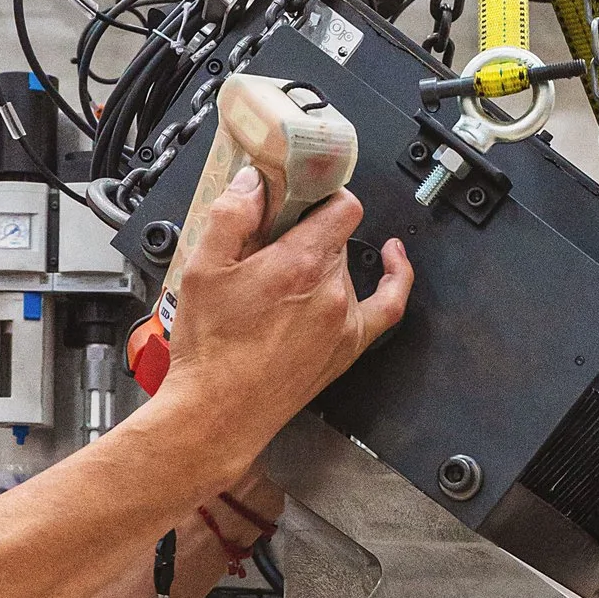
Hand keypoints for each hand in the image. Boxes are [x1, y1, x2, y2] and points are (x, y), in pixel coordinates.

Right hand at [158, 171, 410, 486]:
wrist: (218, 413)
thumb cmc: (211, 350)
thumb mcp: (203, 268)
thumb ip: (231, 216)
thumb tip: (255, 184)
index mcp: (302, 263)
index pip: (340, 204)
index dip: (320, 192)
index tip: (300, 193)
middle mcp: (333, 289)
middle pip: (335, 236)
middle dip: (305, 231)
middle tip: (270, 241)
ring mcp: (345, 320)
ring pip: (344, 267)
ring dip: (320, 261)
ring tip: (280, 276)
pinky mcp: (348, 346)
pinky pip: (388, 305)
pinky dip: (395, 279)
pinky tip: (392, 260)